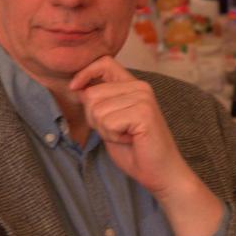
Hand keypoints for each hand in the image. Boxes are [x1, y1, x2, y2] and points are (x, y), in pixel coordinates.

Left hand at [68, 57, 186, 193]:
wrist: (160, 172)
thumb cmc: (135, 150)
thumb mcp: (110, 121)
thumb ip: (99, 103)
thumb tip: (78, 88)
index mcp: (133, 85)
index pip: (104, 62)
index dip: (85, 73)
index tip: (74, 87)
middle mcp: (140, 87)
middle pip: (92, 94)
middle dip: (94, 119)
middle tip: (117, 131)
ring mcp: (143, 98)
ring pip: (97, 110)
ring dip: (105, 130)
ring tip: (126, 136)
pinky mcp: (144, 113)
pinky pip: (108, 122)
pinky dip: (113, 136)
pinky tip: (130, 140)